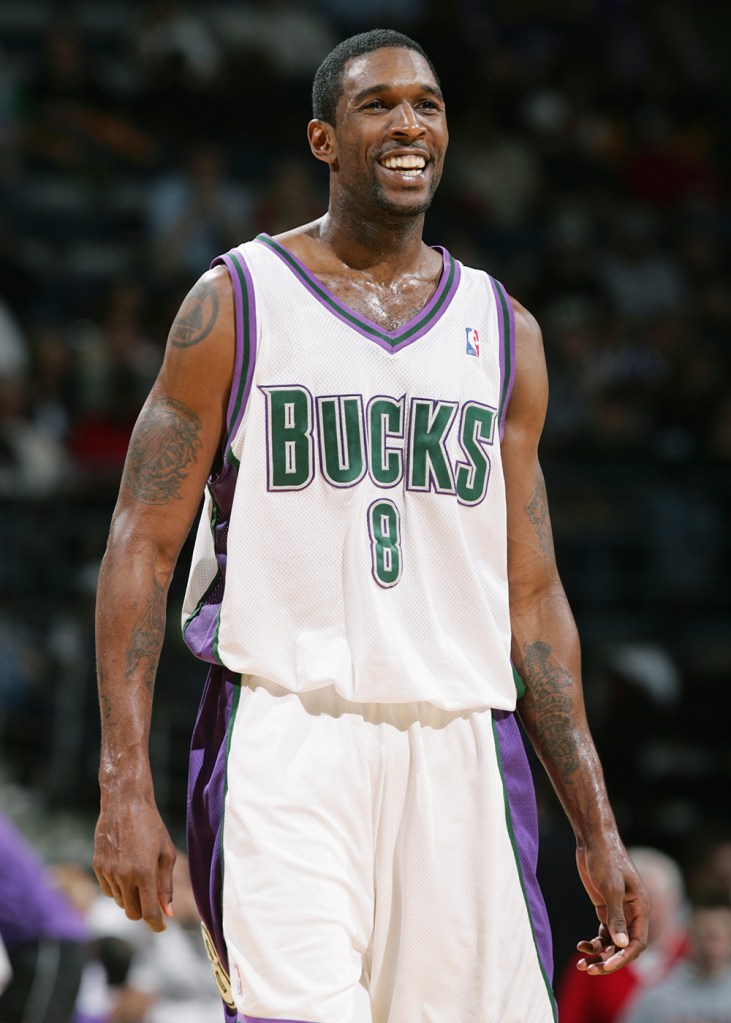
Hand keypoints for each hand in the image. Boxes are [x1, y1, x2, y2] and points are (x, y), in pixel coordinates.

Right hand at [93, 792, 176, 932]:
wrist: (125, 802)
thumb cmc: (151, 825)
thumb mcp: (167, 853)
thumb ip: (166, 885)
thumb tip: (168, 911)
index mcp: (144, 872)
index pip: (149, 912)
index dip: (156, 925)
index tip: (162, 928)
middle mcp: (124, 875)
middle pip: (132, 912)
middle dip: (144, 913)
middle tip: (153, 903)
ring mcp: (108, 871)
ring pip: (120, 902)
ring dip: (131, 899)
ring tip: (141, 878)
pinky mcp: (98, 865)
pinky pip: (108, 890)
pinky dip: (118, 890)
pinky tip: (126, 873)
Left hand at [574, 844, 649, 973]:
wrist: (593, 840)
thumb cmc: (606, 860)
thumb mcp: (611, 889)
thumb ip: (616, 917)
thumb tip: (621, 945)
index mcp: (641, 908)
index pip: (637, 943)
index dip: (624, 958)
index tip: (607, 966)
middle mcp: (633, 913)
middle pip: (625, 947)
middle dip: (609, 960)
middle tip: (591, 970)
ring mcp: (618, 911)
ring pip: (613, 942)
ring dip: (599, 955)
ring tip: (582, 964)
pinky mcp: (605, 907)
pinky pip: (603, 933)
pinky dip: (593, 942)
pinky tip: (580, 946)